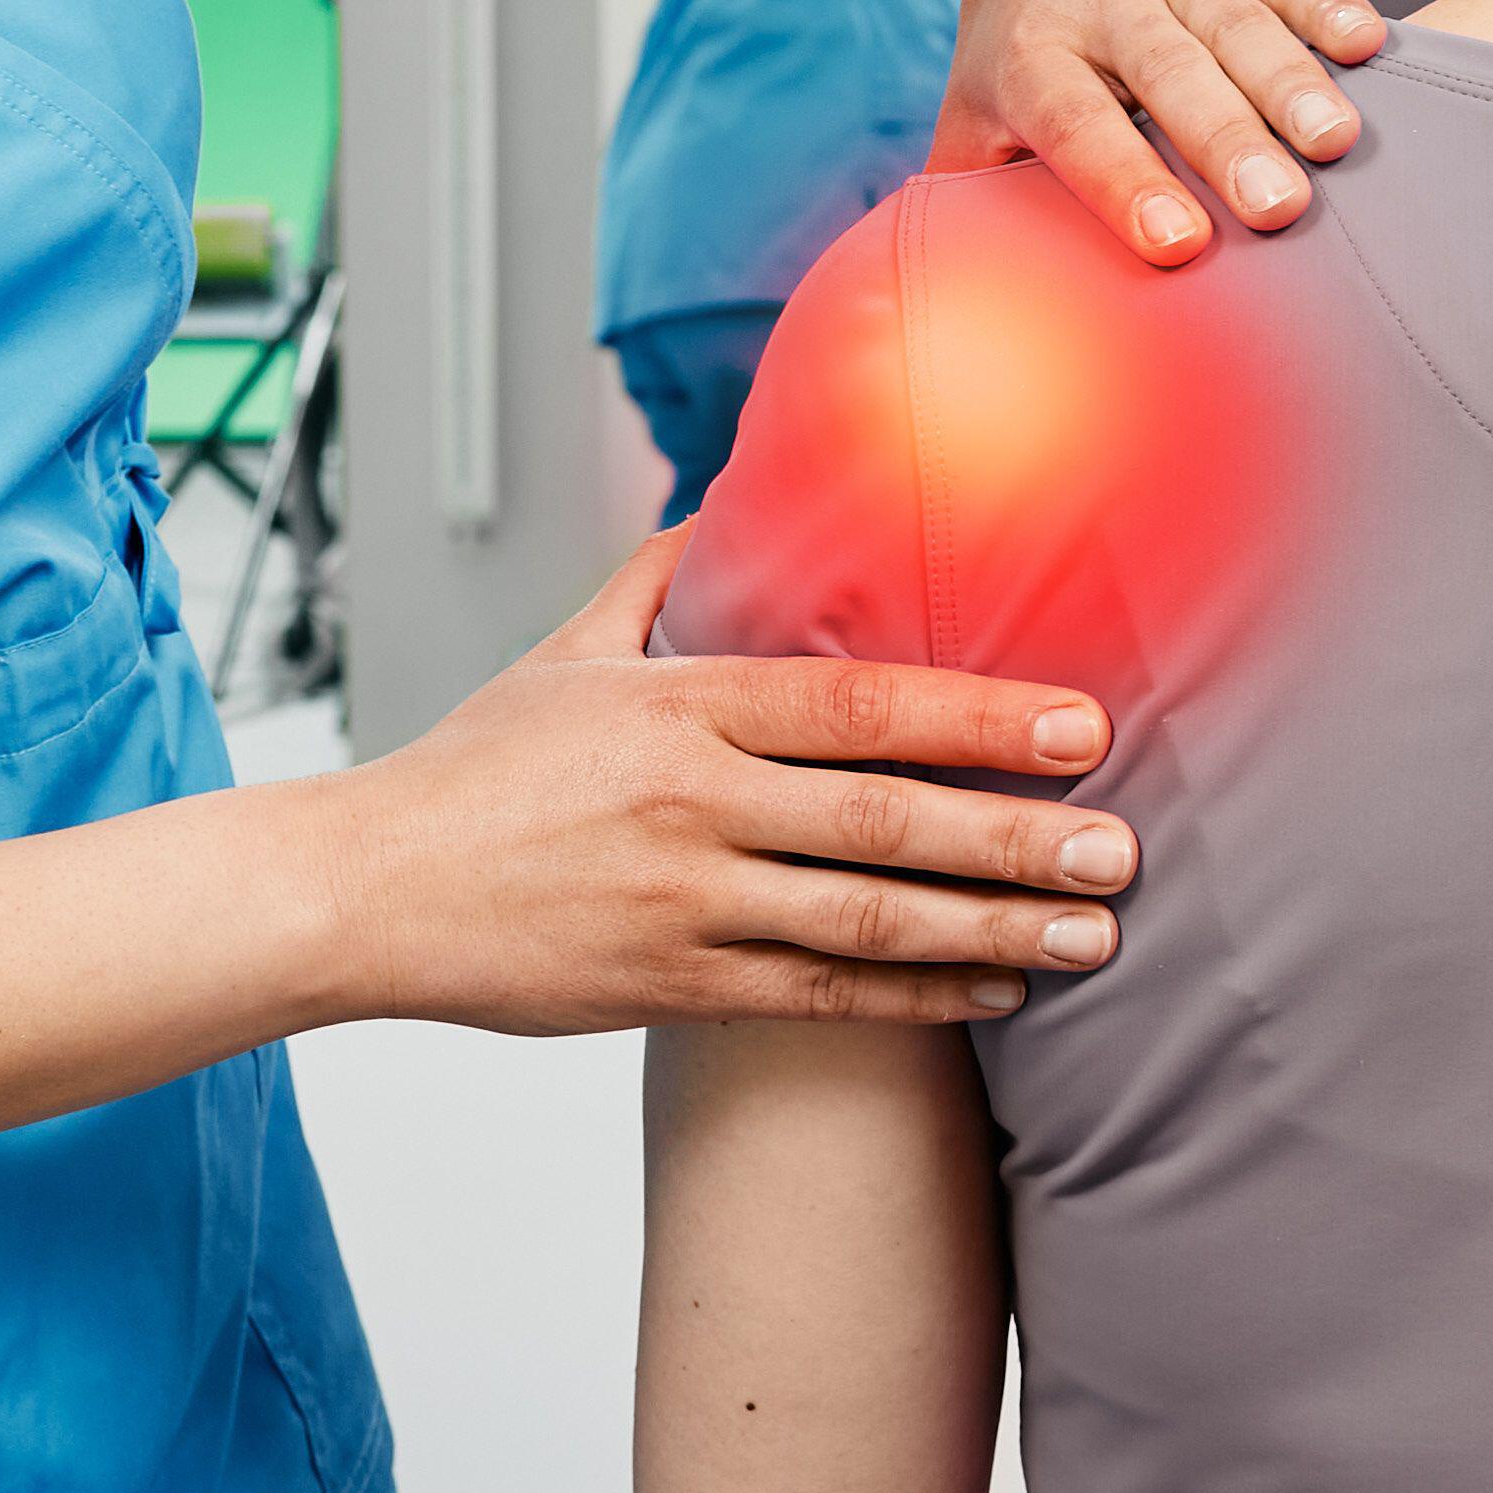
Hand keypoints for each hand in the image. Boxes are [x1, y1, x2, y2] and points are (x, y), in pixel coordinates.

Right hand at [308, 534, 1141, 1035]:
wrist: (366, 889)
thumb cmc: (475, 767)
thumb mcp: (565, 653)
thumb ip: (660, 575)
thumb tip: (727, 491)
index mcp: (679, 704)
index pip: (857, 703)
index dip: (978, 714)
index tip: (1081, 722)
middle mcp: (691, 802)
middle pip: (883, 818)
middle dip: (1016, 833)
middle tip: (1126, 843)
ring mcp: (682, 902)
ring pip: (865, 921)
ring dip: (993, 924)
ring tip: (1094, 927)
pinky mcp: (669, 987)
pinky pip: (820, 1000)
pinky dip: (918, 995)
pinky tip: (997, 985)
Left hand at [927, 0, 1383, 262]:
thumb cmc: (1019, 12)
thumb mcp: (975, 93)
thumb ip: (972, 190)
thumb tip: (973, 305)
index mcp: (1039, 55)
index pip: (1081, 123)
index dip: (1124, 181)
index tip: (1174, 243)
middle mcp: (1111, 6)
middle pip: (1173, 78)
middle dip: (1226, 142)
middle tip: (1276, 208)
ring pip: (1241, 26)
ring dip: (1291, 83)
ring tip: (1336, 143)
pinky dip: (1330, 0)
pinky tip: (1370, 44)